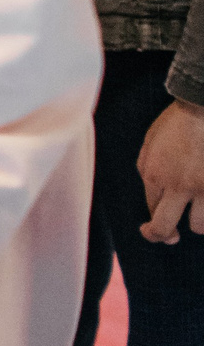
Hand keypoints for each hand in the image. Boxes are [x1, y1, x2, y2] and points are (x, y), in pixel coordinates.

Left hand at [137, 95, 203, 242]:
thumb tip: (152, 189)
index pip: (151, 210)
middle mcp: (179, 186)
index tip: (151, 228)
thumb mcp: (150, 142)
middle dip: (164, 236)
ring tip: (197, 215)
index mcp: (155, 174)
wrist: (203, 107)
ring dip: (198, 223)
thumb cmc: (178, 121)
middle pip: (166, 227)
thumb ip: (147, 168)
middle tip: (169, 238)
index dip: (150, 224)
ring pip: (200, 225)